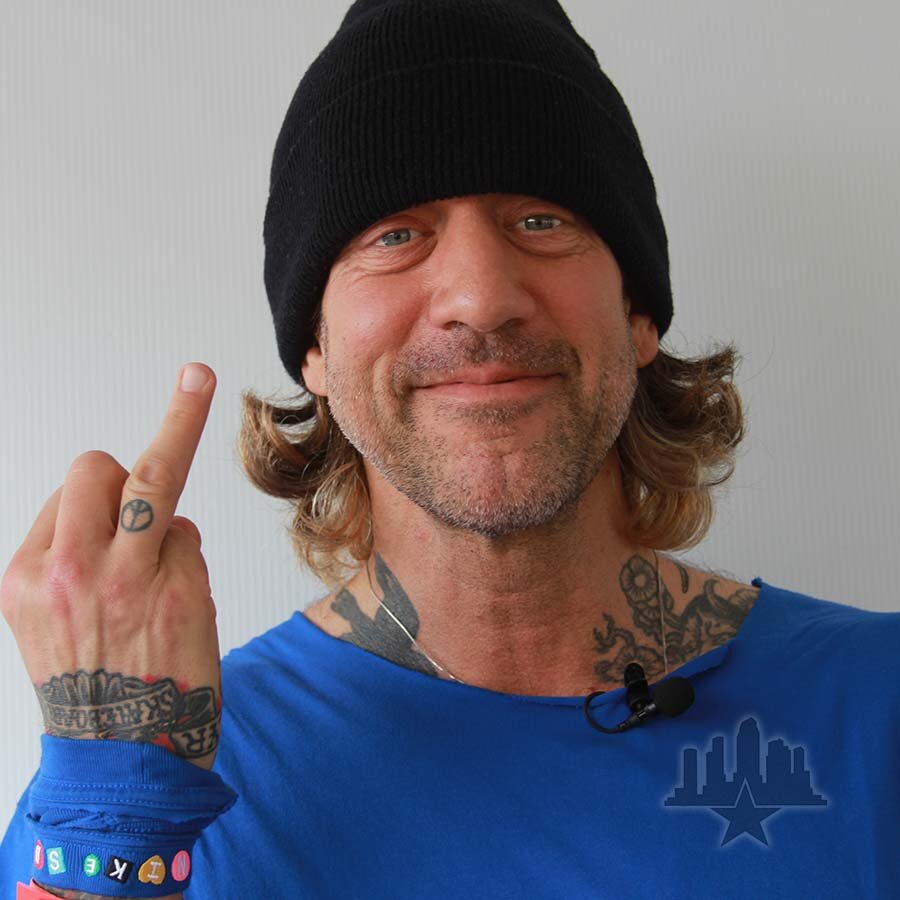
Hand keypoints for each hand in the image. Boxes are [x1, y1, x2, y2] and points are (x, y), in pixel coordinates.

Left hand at [1, 363, 221, 768]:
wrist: (119, 754)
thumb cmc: (170, 686)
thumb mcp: (199, 610)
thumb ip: (180, 548)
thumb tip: (161, 521)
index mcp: (140, 578)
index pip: (163, 477)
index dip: (183, 419)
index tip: (195, 378)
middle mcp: (81, 574)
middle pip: (98, 468)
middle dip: (124, 480)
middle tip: (140, 524)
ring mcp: (38, 583)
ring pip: (69, 493)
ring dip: (96, 511)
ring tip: (108, 561)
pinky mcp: (12, 593)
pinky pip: (44, 530)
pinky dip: (70, 540)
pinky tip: (83, 583)